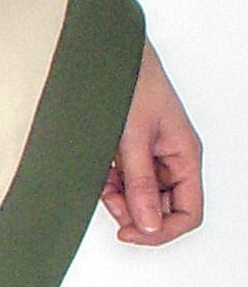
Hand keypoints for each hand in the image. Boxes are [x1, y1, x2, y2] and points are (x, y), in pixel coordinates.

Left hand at [102, 41, 202, 244]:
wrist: (107, 54)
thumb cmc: (132, 82)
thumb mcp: (135, 138)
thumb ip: (140, 183)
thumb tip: (148, 223)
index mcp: (185, 156)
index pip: (189, 212)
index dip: (162, 230)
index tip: (133, 232)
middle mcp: (171, 160)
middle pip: (163, 210)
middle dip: (137, 215)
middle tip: (111, 209)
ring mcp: (149, 157)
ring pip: (139, 199)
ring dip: (119, 201)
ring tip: (102, 185)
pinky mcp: (127, 153)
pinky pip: (121, 184)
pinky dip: (107, 186)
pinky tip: (97, 174)